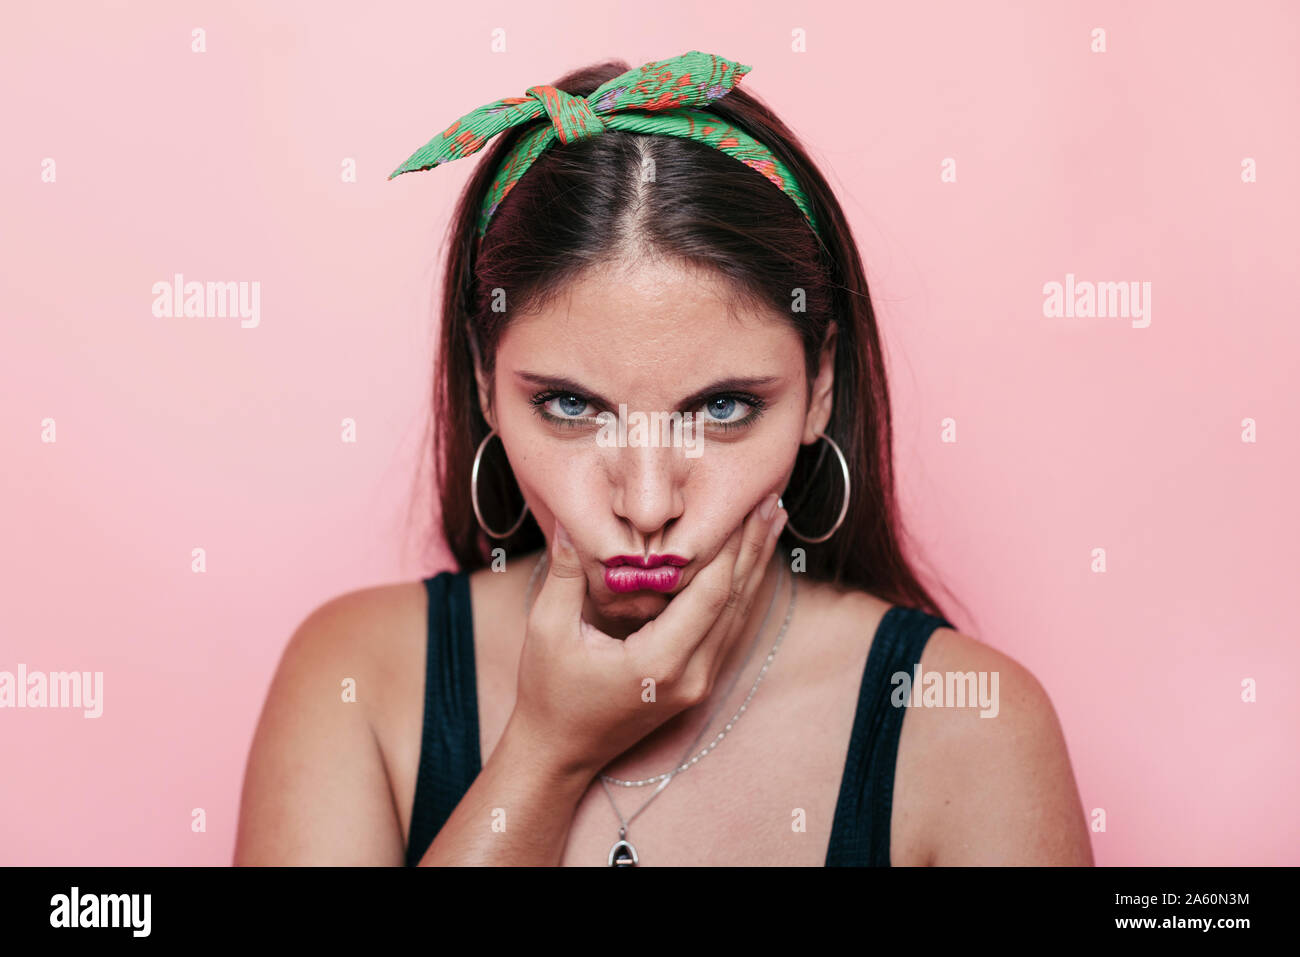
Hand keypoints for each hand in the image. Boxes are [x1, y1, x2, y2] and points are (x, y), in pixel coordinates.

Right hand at [509, 493, 787, 778]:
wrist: (558, 753)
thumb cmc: (548, 694)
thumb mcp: (547, 631)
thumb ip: (564, 575)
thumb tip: (568, 524)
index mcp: (658, 662)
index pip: (710, 595)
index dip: (730, 546)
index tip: (742, 504)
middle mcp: (690, 675)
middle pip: (735, 601)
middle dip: (753, 547)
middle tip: (771, 499)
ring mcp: (697, 684)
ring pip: (738, 616)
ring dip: (754, 566)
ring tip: (771, 522)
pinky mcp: (696, 684)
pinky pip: (727, 631)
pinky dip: (740, 592)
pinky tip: (749, 565)